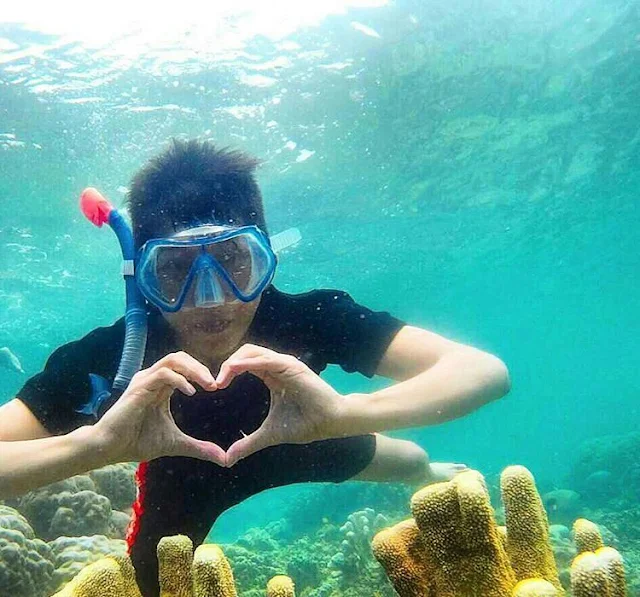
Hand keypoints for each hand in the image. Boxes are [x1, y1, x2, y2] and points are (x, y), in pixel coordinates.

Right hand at [94, 352, 225, 465]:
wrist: (108, 449)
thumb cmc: (136, 442)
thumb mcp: (175, 444)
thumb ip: (199, 447)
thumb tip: (223, 459)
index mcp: (161, 386)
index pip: (184, 367)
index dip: (202, 373)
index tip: (217, 387)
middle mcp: (153, 379)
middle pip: (181, 358)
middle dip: (200, 368)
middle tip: (216, 384)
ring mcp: (145, 381)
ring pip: (173, 360)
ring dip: (194, 369)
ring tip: (208, 384)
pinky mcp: (139, 387)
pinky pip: (163, 374)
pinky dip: (179, 380)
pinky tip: (191, 392)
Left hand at [216, 344, 344, 465]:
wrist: (330, 422)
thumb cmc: (306, 424)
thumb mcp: (269, 435)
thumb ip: (248, 444)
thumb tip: (227, 460)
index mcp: (272, 375)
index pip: (244, 363)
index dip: (228, 371)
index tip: (215, 388)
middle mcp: (277, 365)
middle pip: (245, 353)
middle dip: (226, 364)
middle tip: (214, 383)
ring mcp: (284, 364)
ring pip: (252, 352)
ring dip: (233, 362)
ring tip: (221, 379)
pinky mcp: (291, 366)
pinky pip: (265, 360)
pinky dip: (247, 363)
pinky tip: (234, 372)